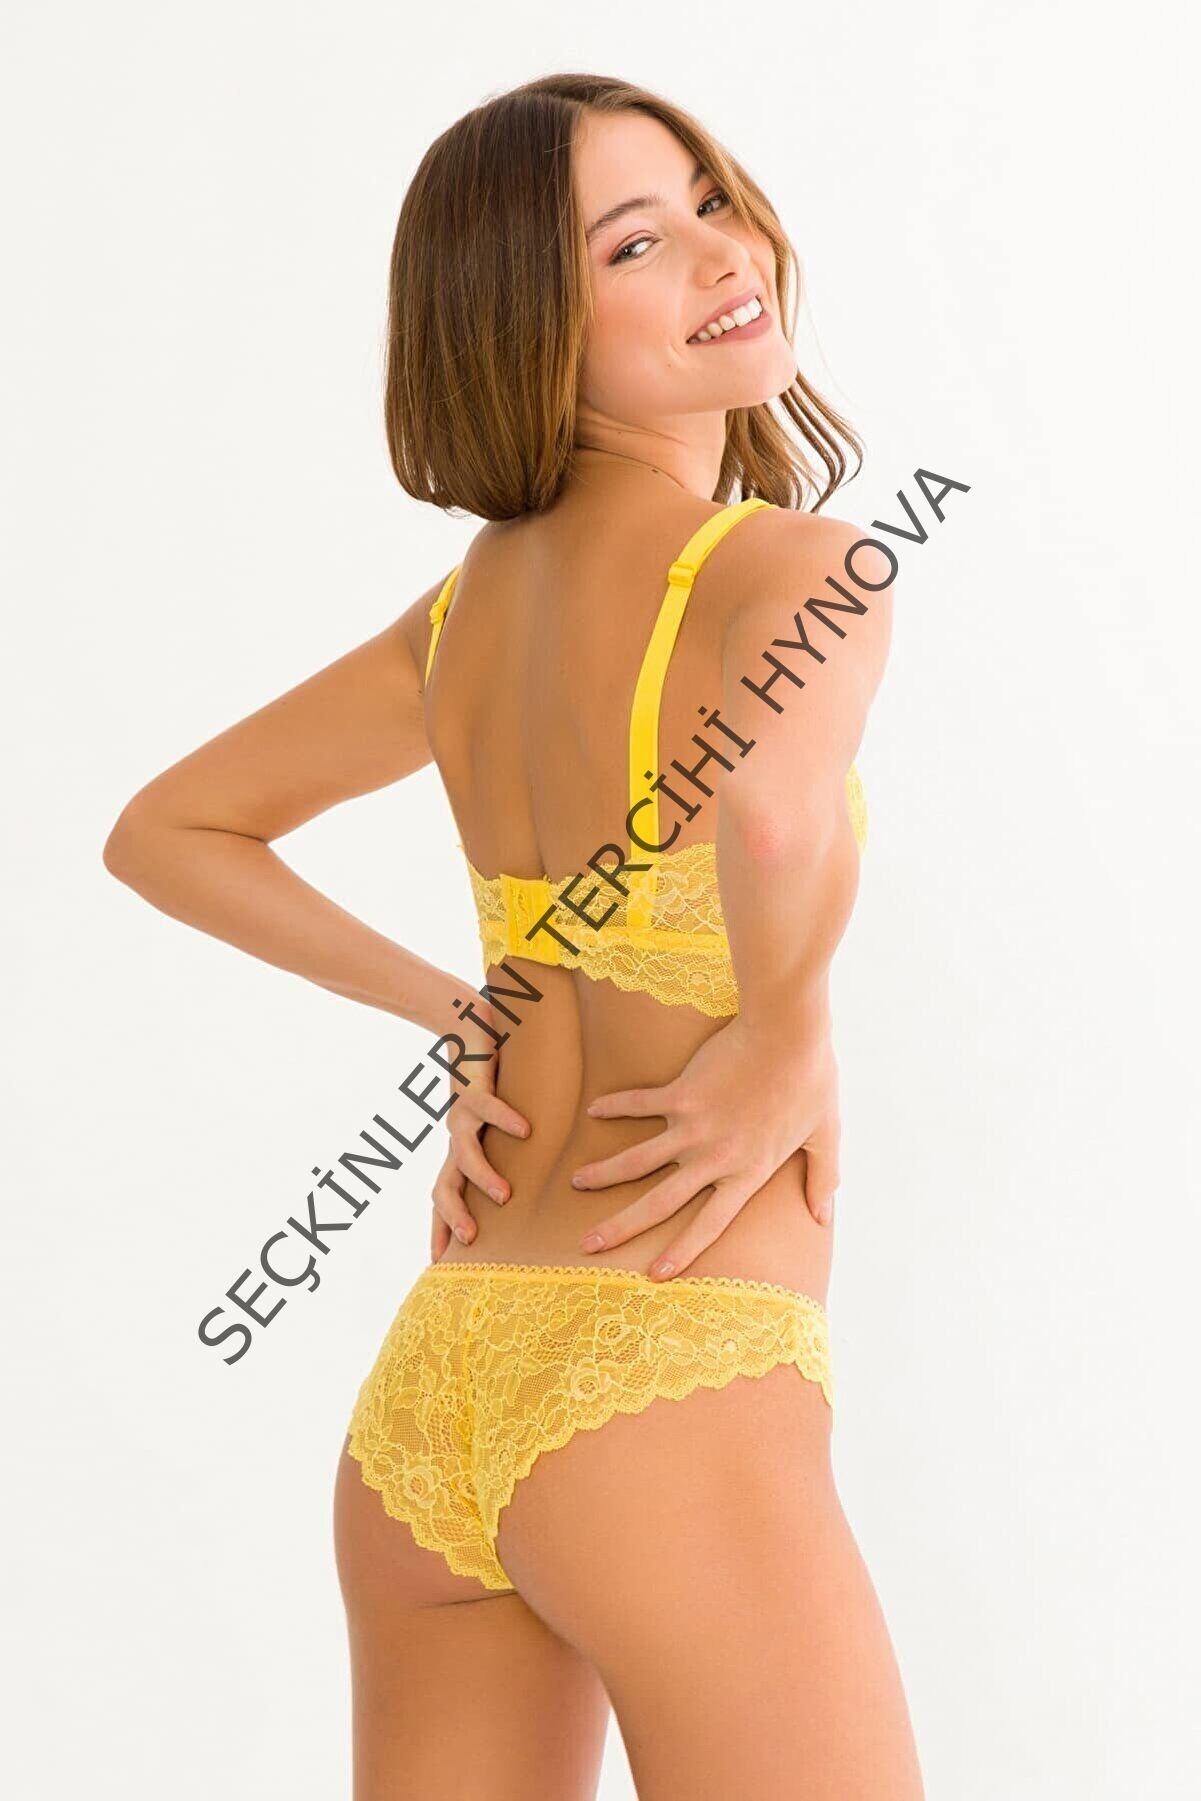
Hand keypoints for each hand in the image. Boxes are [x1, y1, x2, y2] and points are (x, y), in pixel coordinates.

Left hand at [429, 1044, 530, 1260]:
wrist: (466, 1028)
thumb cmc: (491, 1079)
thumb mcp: (498, 1125)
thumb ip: (514, 1151)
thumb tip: (542, 1179)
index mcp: (460, 1151)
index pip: (443, 1198)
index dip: (439, 1230)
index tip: (439, 1265)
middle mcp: (457, 1138)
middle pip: (442, 1188)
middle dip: (453, 1217)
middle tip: (472, 1240)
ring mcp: (462, 1115)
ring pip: (463, 1154)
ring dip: (482, 1178)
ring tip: (504, 1196)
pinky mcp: (473, 1088)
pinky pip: (487, 1108)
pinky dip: (505, 1120)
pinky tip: (525, 1131)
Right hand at [571, 1014, 839, 1276]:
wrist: (787, 1032)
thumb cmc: (811, 1081)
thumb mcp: (826, 1134)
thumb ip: (822, 1177)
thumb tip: (823, 1217)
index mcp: (747, 1173)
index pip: (709, 1224)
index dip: (681, 1250)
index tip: (654, 1273)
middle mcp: (713, 1158)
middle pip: (659, 1202)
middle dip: (620, 1226)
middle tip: (588, 1243)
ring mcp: (693, 1126)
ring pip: (637, 1160)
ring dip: (604, 1173)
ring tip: (576, 1182)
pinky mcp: (680, 1092)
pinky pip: (639, 1104)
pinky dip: (614, 1107)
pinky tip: (593, 1110)